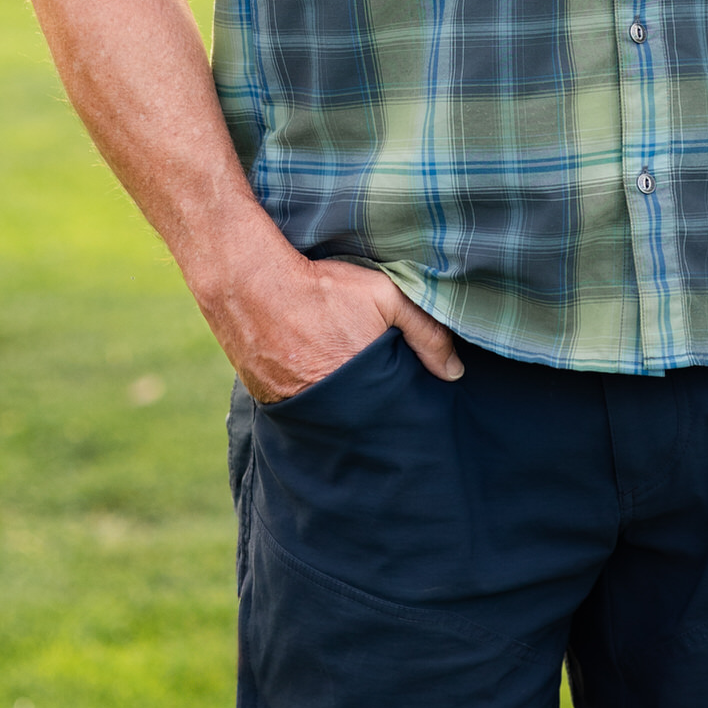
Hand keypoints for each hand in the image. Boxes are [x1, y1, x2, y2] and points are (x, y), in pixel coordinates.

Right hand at [199, 244, 464, 402]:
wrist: (251, 283)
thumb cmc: (322, 287)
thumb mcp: (385, 297)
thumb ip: (425, 332)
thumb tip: (455, 372)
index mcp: (358, 387)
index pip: (390, 417)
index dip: (401, 414)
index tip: (410, 409)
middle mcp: (324, 407)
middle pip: (359, 424)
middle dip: (373, 417)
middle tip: (380, 403)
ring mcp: (291, 408)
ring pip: (328, 420)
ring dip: (340, 411)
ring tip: (348, 391)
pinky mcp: (267, 402)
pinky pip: (298, 410)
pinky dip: (310, 401)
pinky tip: (315, 381)